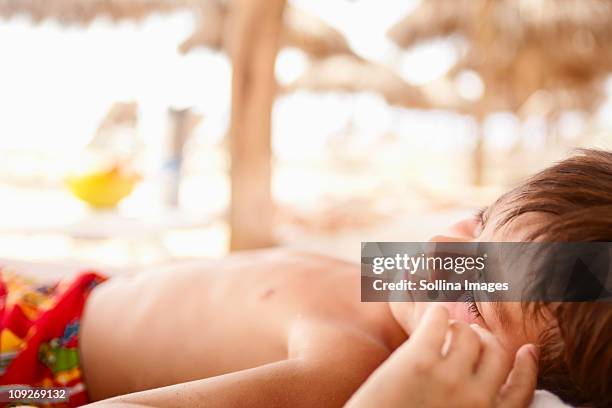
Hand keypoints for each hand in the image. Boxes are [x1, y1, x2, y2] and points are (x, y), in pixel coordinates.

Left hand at [346, 306, 537, 407]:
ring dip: (458, 326)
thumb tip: (481, 383)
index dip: (527, 366)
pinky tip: (432, 316)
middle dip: (487, 339)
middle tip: (472, 333)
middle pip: (496, 352)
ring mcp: (448, 379)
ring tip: (445, 329)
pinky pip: (438, 321)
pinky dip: (437, 314)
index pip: (522, 389)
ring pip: (467, 333)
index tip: (527, 350)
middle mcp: (476, 401)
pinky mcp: (418, 361)